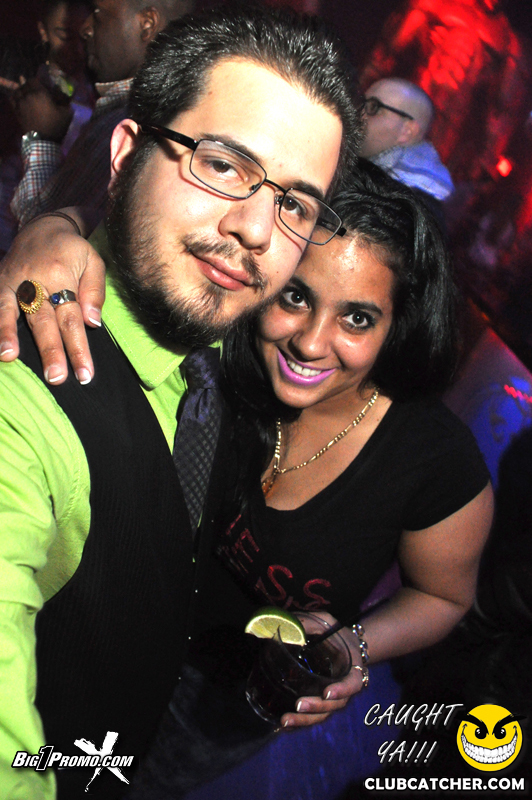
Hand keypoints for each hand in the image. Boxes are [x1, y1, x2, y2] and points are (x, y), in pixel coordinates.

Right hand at [0, 215, 104, 383]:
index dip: (78, 348)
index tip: (85, 374)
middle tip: (57, 378)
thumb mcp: (94, 262)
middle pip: (46, 322)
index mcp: (62, 276)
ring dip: (12, 337)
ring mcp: (16, 282)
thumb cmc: (73, 250)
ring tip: (10, 358)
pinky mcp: (1, 282)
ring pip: (17, 314)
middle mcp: (37, 281)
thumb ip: (95, 292)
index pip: (73, 319)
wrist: (44, 226)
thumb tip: (94, 323)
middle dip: (51, 352)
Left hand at [10, 76, 72, 141]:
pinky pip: (12, 99)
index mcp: (40, 93)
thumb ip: (64, 101)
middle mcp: (28, 95)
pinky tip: (19, 99)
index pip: (34, 80)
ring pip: (17, 90)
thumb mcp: (66, 113)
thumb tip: (62, 95)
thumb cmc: (55, 126)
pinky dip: (15, 97)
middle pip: (25, 84)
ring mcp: (20, 103)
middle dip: (30, 86)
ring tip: (26, 94)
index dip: (38, 83)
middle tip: (36, 92)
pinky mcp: (16, 111)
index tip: (43, 88)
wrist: (43, 141)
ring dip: (22, 90)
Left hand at [279, 611, 366, 729]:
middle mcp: (344, 688)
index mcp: (353, 669)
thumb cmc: (335, 633)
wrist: (344, 645)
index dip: (341, 690)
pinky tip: (282, 726)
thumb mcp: (326, 622)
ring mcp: (332, 698)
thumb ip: (310, 623)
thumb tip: (285, 626)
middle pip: (334, 705)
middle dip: (316, 708)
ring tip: (285, 721)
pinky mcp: (320, 702)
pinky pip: (312, 717)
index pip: (352, 684)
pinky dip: (299, 723)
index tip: (327, 693)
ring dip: (305, 720)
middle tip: (298, 705)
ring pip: (322, 715)